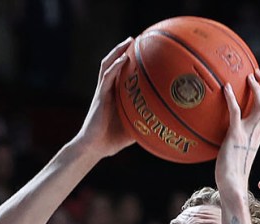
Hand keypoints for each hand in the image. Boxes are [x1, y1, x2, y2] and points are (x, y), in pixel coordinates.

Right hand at [73, 38, 136, 158]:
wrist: (94, 148)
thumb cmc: (111, 141)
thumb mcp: (134, 130)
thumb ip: (145, 123)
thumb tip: (165, 125)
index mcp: (114, 96)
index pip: (120, 74)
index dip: (128, 62)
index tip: (141, 52)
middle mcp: (107, 90)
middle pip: (113, 64)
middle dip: (123, 50)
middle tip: (135, 39)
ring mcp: (102, 92)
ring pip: (108, 65)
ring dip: (117, 51)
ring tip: (129, 41)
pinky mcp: (100, 96)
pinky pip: (107, 77)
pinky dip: (115, 66)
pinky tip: (124, 58)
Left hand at [215, 70, 259, 192]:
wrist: (232, 186)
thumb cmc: (231, 171)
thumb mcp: (236, 149)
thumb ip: (235, 137)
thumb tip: (225, 130)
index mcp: (259, 132)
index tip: (259, 80)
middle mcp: (258, 131)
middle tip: (256, 72)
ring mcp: (248, 133)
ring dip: (256, 88)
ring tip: (248, 76)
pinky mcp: (235, 136)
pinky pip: (237, 112)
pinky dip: (232, 99)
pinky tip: (225, 88)